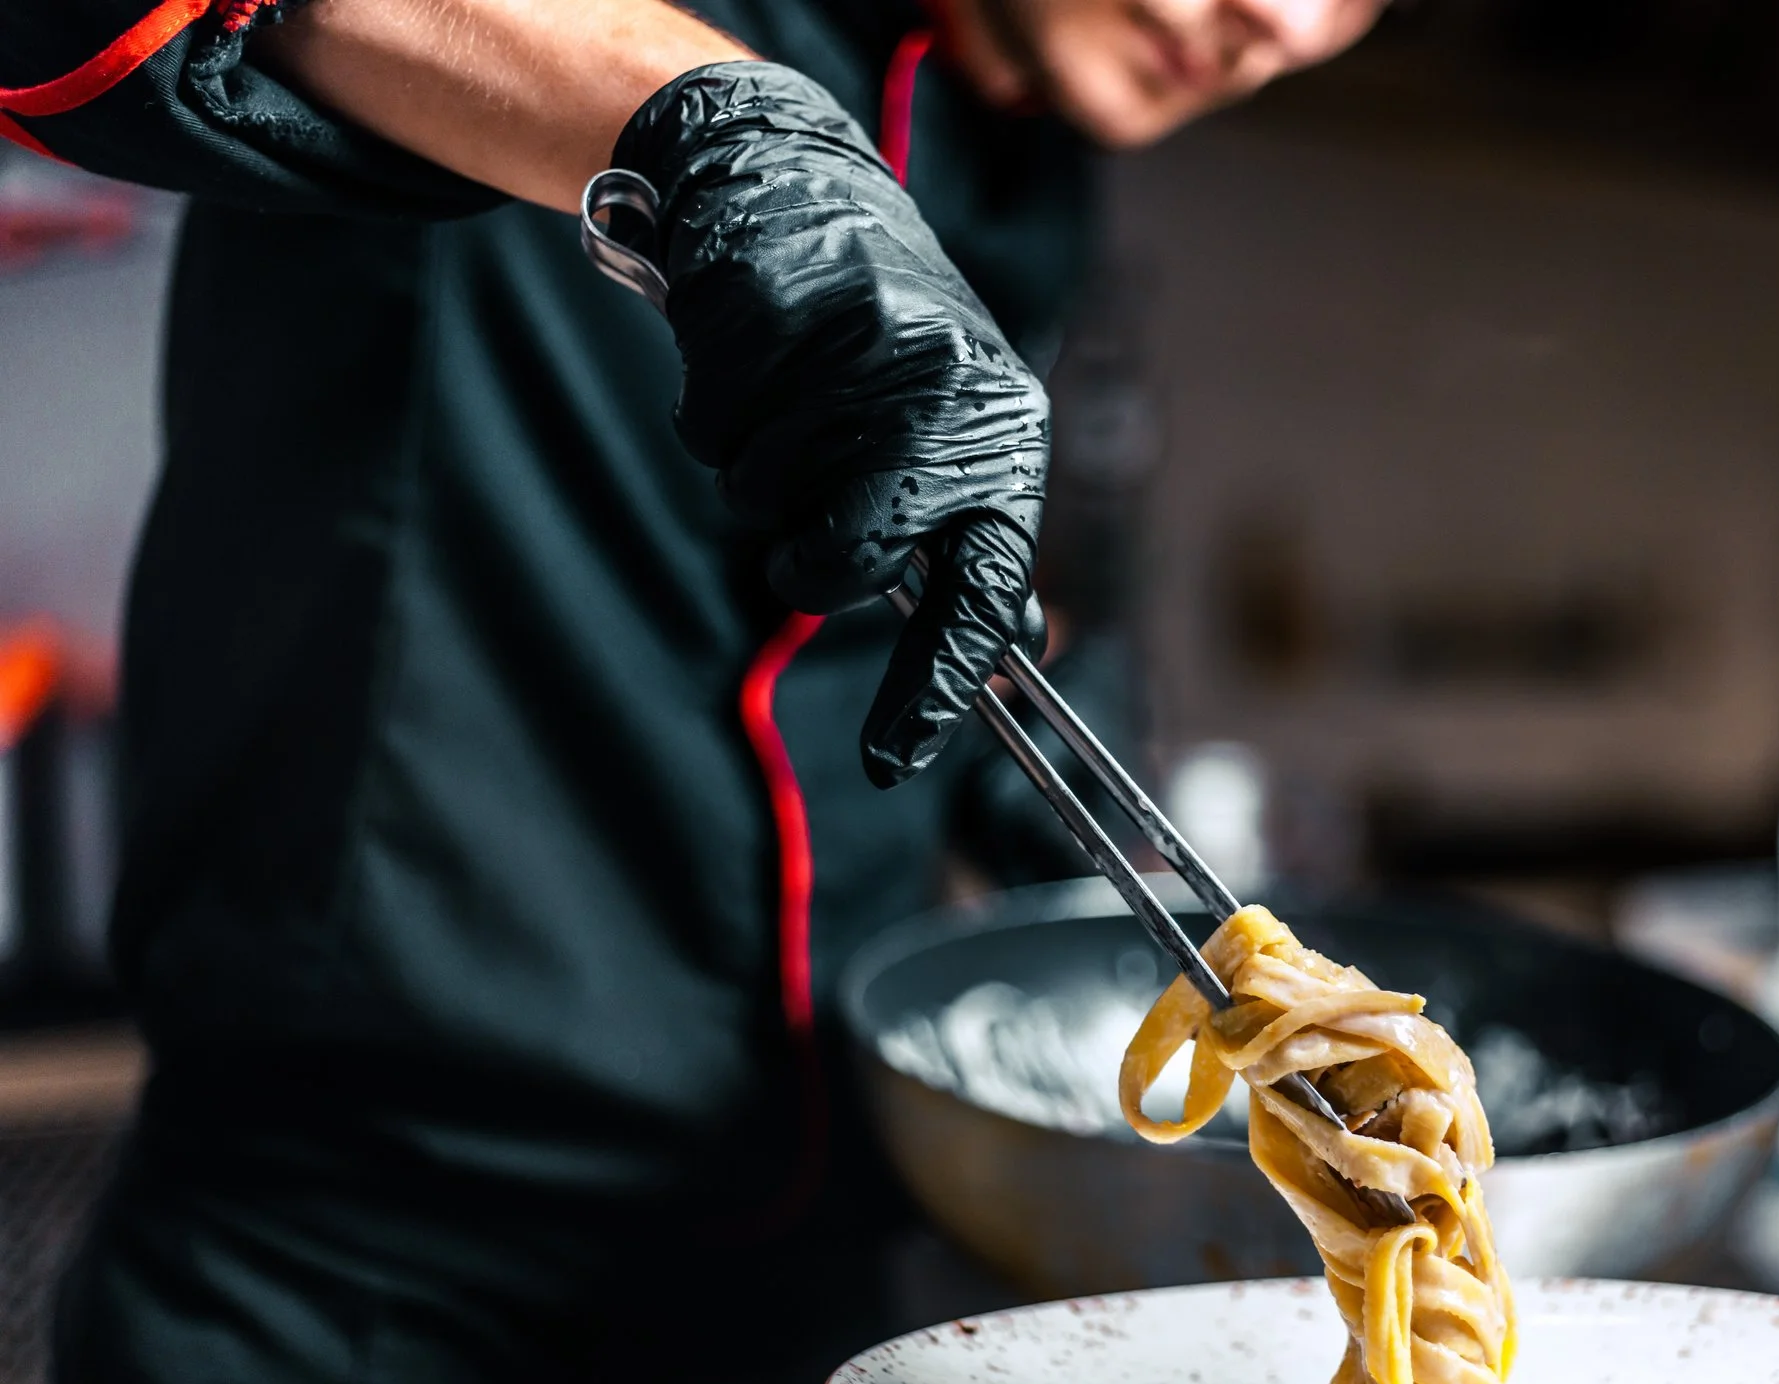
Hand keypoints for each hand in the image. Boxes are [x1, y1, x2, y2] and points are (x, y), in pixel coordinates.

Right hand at [614, 62, 1049, 786]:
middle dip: (806, 552)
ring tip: (792, 394)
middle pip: (842, 559)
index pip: (984, 587)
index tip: (898, 758)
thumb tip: (1023, 644)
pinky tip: (750, 357)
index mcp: (1001, 435)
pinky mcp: (769, 309)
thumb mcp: (966, 424)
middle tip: (808, 503)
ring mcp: (853, 349)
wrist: (801, 186)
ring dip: (758, 466)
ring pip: (762, 496)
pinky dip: (714, 413)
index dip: (941, 682)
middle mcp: (942, 395)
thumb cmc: (890, 341)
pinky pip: (710, 431)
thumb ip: (978, 535)